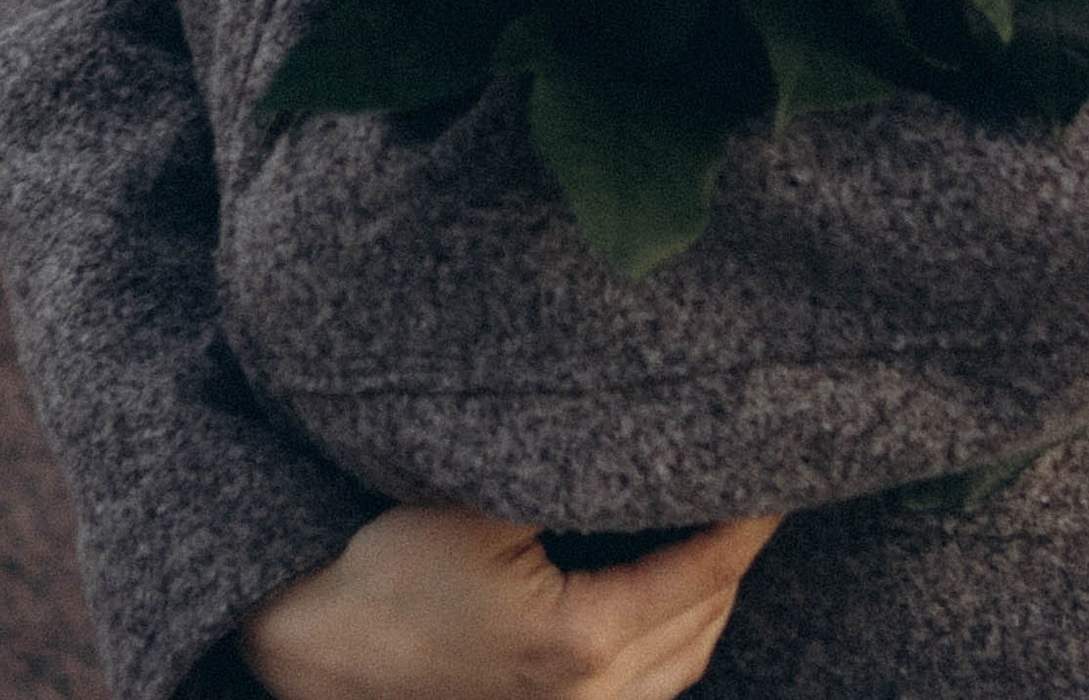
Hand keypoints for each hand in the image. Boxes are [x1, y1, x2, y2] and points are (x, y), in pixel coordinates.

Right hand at [236, 503, 782, 699]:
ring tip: (732, 528)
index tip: (782, 464)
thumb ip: (574, 469)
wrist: (306, 638)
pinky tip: (679, 597)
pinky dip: (675, 645)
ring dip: (714, 601)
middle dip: (739, 552)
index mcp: (577, 644)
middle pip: (702, 622)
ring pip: (680, 669)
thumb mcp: (483, 496)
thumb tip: (642, 416)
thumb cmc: (385, 557)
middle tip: (764, 480)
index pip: (701, 572)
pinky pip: (642, 695)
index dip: (747, 515)